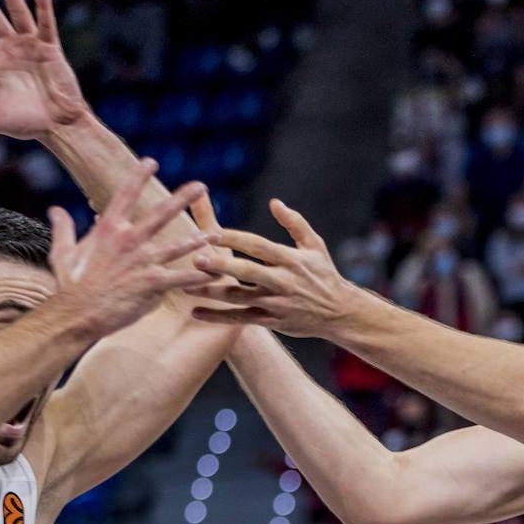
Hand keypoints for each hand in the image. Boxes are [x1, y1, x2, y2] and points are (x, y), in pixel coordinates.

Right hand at [48, 163, 212, 336]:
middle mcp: (129, 240)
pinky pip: (182, 277)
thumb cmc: (69, 285)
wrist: (77, 314)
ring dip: (199, 239)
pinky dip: (201, 276)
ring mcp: (143, 261)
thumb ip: (63, 228)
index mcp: (108, 229)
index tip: (151, 161)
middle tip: (201, 185)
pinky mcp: (153, 283)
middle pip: (161, 213)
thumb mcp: (62, 252)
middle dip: (183, 198)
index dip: (138, 176)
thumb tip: (55, 209)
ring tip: (217, 233)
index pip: (125, 195)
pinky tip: (218, 274)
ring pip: (178, 245)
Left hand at [185, 200, 362, 336]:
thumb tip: (275, 202)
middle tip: (195, 259)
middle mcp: (282, 281)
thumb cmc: (324, 274)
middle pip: (246, 272)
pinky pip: (240, 319)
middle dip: (221, 265)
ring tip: (185, 287)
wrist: (339, 313)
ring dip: (211, 292)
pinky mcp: (271, 321)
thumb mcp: (315, 245)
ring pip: (239, 298)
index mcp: (291, 259)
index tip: (212, 232)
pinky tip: (196, 312)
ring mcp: (275, 303)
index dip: (235, 239)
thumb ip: (295, 222)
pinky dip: (218, 317)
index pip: (258, 246)